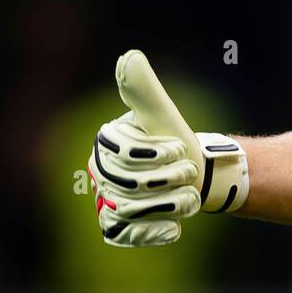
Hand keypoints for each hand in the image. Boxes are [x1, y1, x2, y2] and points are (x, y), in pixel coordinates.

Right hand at [89, 50, 248, 246]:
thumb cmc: (175, 137)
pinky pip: (124, 236)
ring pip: (130, 211)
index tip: (177, 148)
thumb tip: (130, 56)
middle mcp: (99, 174)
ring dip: (169, 204)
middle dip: (168, 179)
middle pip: (129, 186)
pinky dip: (152, 233)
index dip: (154, 155)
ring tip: (191, 195)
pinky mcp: (118, 227)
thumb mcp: (161, 111)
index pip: (123, 156)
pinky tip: (174, 228)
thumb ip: (143, 87)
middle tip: (190, 170)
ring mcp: (106, 201)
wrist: (192, 173)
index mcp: (105, 145)